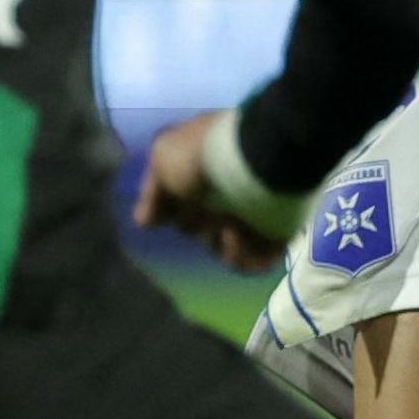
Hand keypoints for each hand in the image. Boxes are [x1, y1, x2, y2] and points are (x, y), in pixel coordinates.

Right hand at [134, 109, 290, 272]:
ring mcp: (251, 213)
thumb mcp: (162, 158)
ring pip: (220, 244)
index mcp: (204, 168)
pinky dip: (237, 255)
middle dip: (192, 224)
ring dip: (214, 240)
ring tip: (222, 224)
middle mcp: (226, 190)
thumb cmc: (203, 156)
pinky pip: (250, 261)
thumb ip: (152, 191)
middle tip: (196, 214)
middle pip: (198, 224)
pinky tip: (234, 235)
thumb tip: (145, 220)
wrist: (256, 162)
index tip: (160, 214)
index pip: (179, 199)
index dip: (166, 209)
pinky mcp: (273, 235)